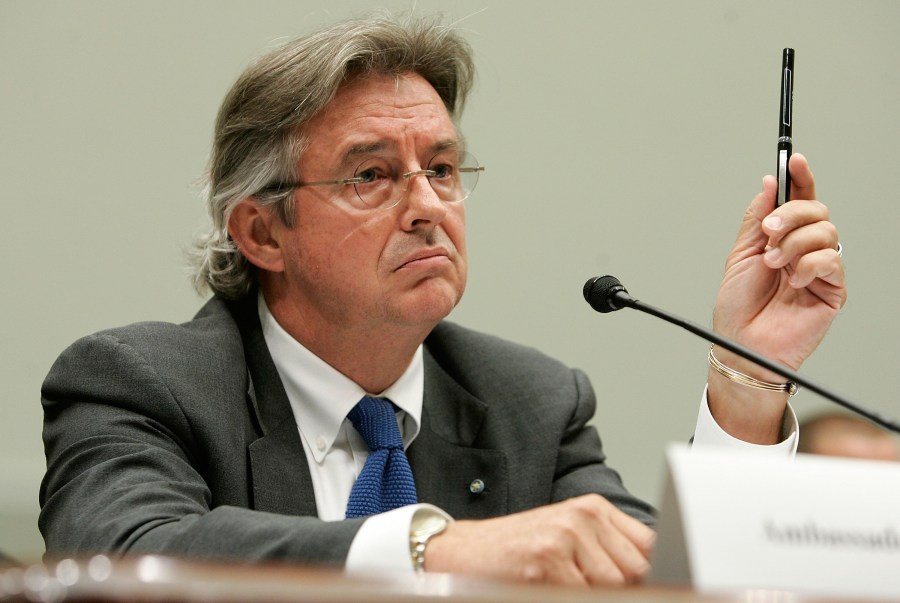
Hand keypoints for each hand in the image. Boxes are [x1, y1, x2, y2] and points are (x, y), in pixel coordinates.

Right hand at [423, 494, 654, 586]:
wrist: (463, 551)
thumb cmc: (515, 550)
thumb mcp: (566, 538)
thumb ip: (608, 551)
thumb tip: (651, 577)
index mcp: (592, 508)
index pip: (649, 545)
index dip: (655, 573)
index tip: (655, 587)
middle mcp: (582, 517)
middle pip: (636, 571)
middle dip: (624, 590)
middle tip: (591, 587)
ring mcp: (565, 537)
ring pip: (614, 587)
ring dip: (596, 595)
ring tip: (565, 588)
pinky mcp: (547, 561)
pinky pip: (584, 597)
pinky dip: (571, 598)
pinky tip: (550, 590)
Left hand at [709, 154, 845, 440]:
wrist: (740, 346)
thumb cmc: (737, 308)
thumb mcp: (740, 254)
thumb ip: (757, 218)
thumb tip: (770, 182)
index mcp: (782, 238)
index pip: (800, 200)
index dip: (801, 177)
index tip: (795, 159)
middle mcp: (804, 250)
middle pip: (816, 209)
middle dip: (789, 215)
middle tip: (767, 234)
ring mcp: (819, 269)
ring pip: (825, 231)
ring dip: (793, 243)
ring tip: (773, 264)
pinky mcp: (833, 290)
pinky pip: (830, 260)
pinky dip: (807, 265)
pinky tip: (792, 281)